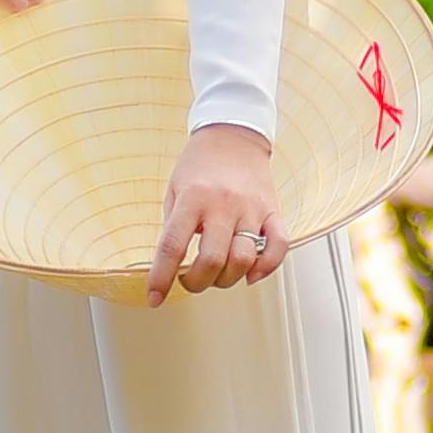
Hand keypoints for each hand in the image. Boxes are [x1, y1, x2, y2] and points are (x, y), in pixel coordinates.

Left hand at [149, 127, 285, 300]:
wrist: (232, 134)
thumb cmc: (199, 165)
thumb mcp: (174, 190)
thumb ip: (173, 227)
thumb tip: (170, 267)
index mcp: (192, 198)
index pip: (172, 246)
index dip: (161, 278)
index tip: (154, 298)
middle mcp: (222, 204)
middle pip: (211, 260)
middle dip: (197, 283)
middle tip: (191, 282)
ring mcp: (250, 208)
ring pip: (243, 260)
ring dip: (227, 279)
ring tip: (217, 274)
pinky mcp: (273, 210)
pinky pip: (278, 247)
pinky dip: (266, 269)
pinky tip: (251, 274)